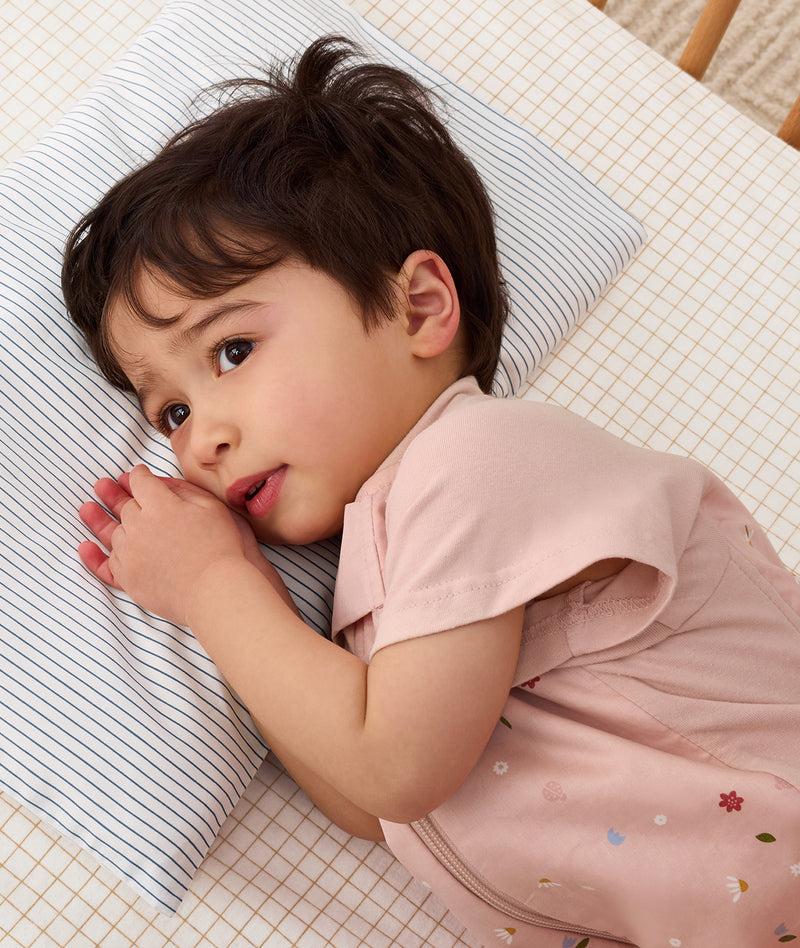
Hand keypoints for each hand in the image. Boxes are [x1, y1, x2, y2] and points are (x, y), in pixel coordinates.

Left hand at [79, 465, 293, 624]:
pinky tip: (85, 547)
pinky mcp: (129, 579)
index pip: (141, 482)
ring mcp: (130, 554)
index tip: (137, 474)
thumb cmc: (222, 547)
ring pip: (113, 532)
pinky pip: (105, 565)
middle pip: (124, 506)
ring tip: (87, 509)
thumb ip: (182, 490)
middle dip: (115, 493)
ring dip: (100, 519)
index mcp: (161, 505)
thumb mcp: (210, 506)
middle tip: (103, 485)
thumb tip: (158, 482)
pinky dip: (93, 556)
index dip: (138, 476)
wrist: (217, 591)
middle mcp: (139, 526)